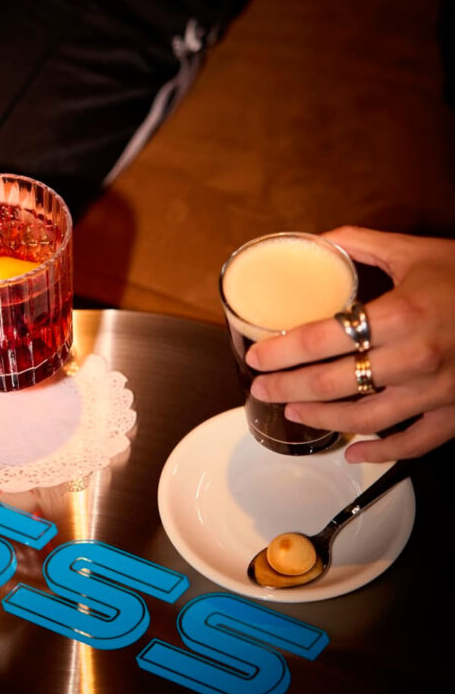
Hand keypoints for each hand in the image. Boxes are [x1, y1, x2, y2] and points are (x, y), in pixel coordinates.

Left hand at [245, 227, 454, 462]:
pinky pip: (414, 444)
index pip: (322, 337)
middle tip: (260, 388)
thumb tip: (318, 241)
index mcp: (400, 314)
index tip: (256, 356)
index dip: (282, 350)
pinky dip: (380, 453)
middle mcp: (415, 358)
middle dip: (287, 387)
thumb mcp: (416, 252)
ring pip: (365, 418)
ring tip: (293, 410)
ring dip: (321, 418)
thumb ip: (362, 245)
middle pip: (333, 382)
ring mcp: (436, 391)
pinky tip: (353, 452)